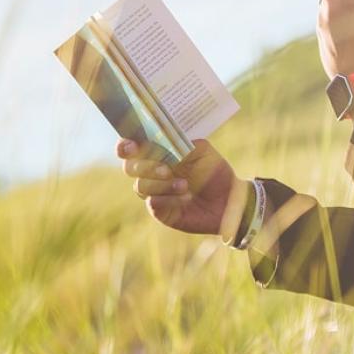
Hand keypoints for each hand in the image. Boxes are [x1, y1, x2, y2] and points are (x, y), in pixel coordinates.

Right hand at [115, 136, 248, 238]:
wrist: (229, 200)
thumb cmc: (214, 172)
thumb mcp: (202, 150)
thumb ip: (180, 142)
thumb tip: (160, 142)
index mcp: (157, 153)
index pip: (131, 147)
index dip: (125, 146)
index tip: (132, 145)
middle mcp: (150, 173)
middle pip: (130, 167)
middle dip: (145, 167)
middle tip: (167, 169)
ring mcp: (153, 192)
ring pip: (140, 186)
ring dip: (161, 184)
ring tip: (184, 186)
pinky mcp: (159, 211)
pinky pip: (152, 203)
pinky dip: (166, 199)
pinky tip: (182, 199)